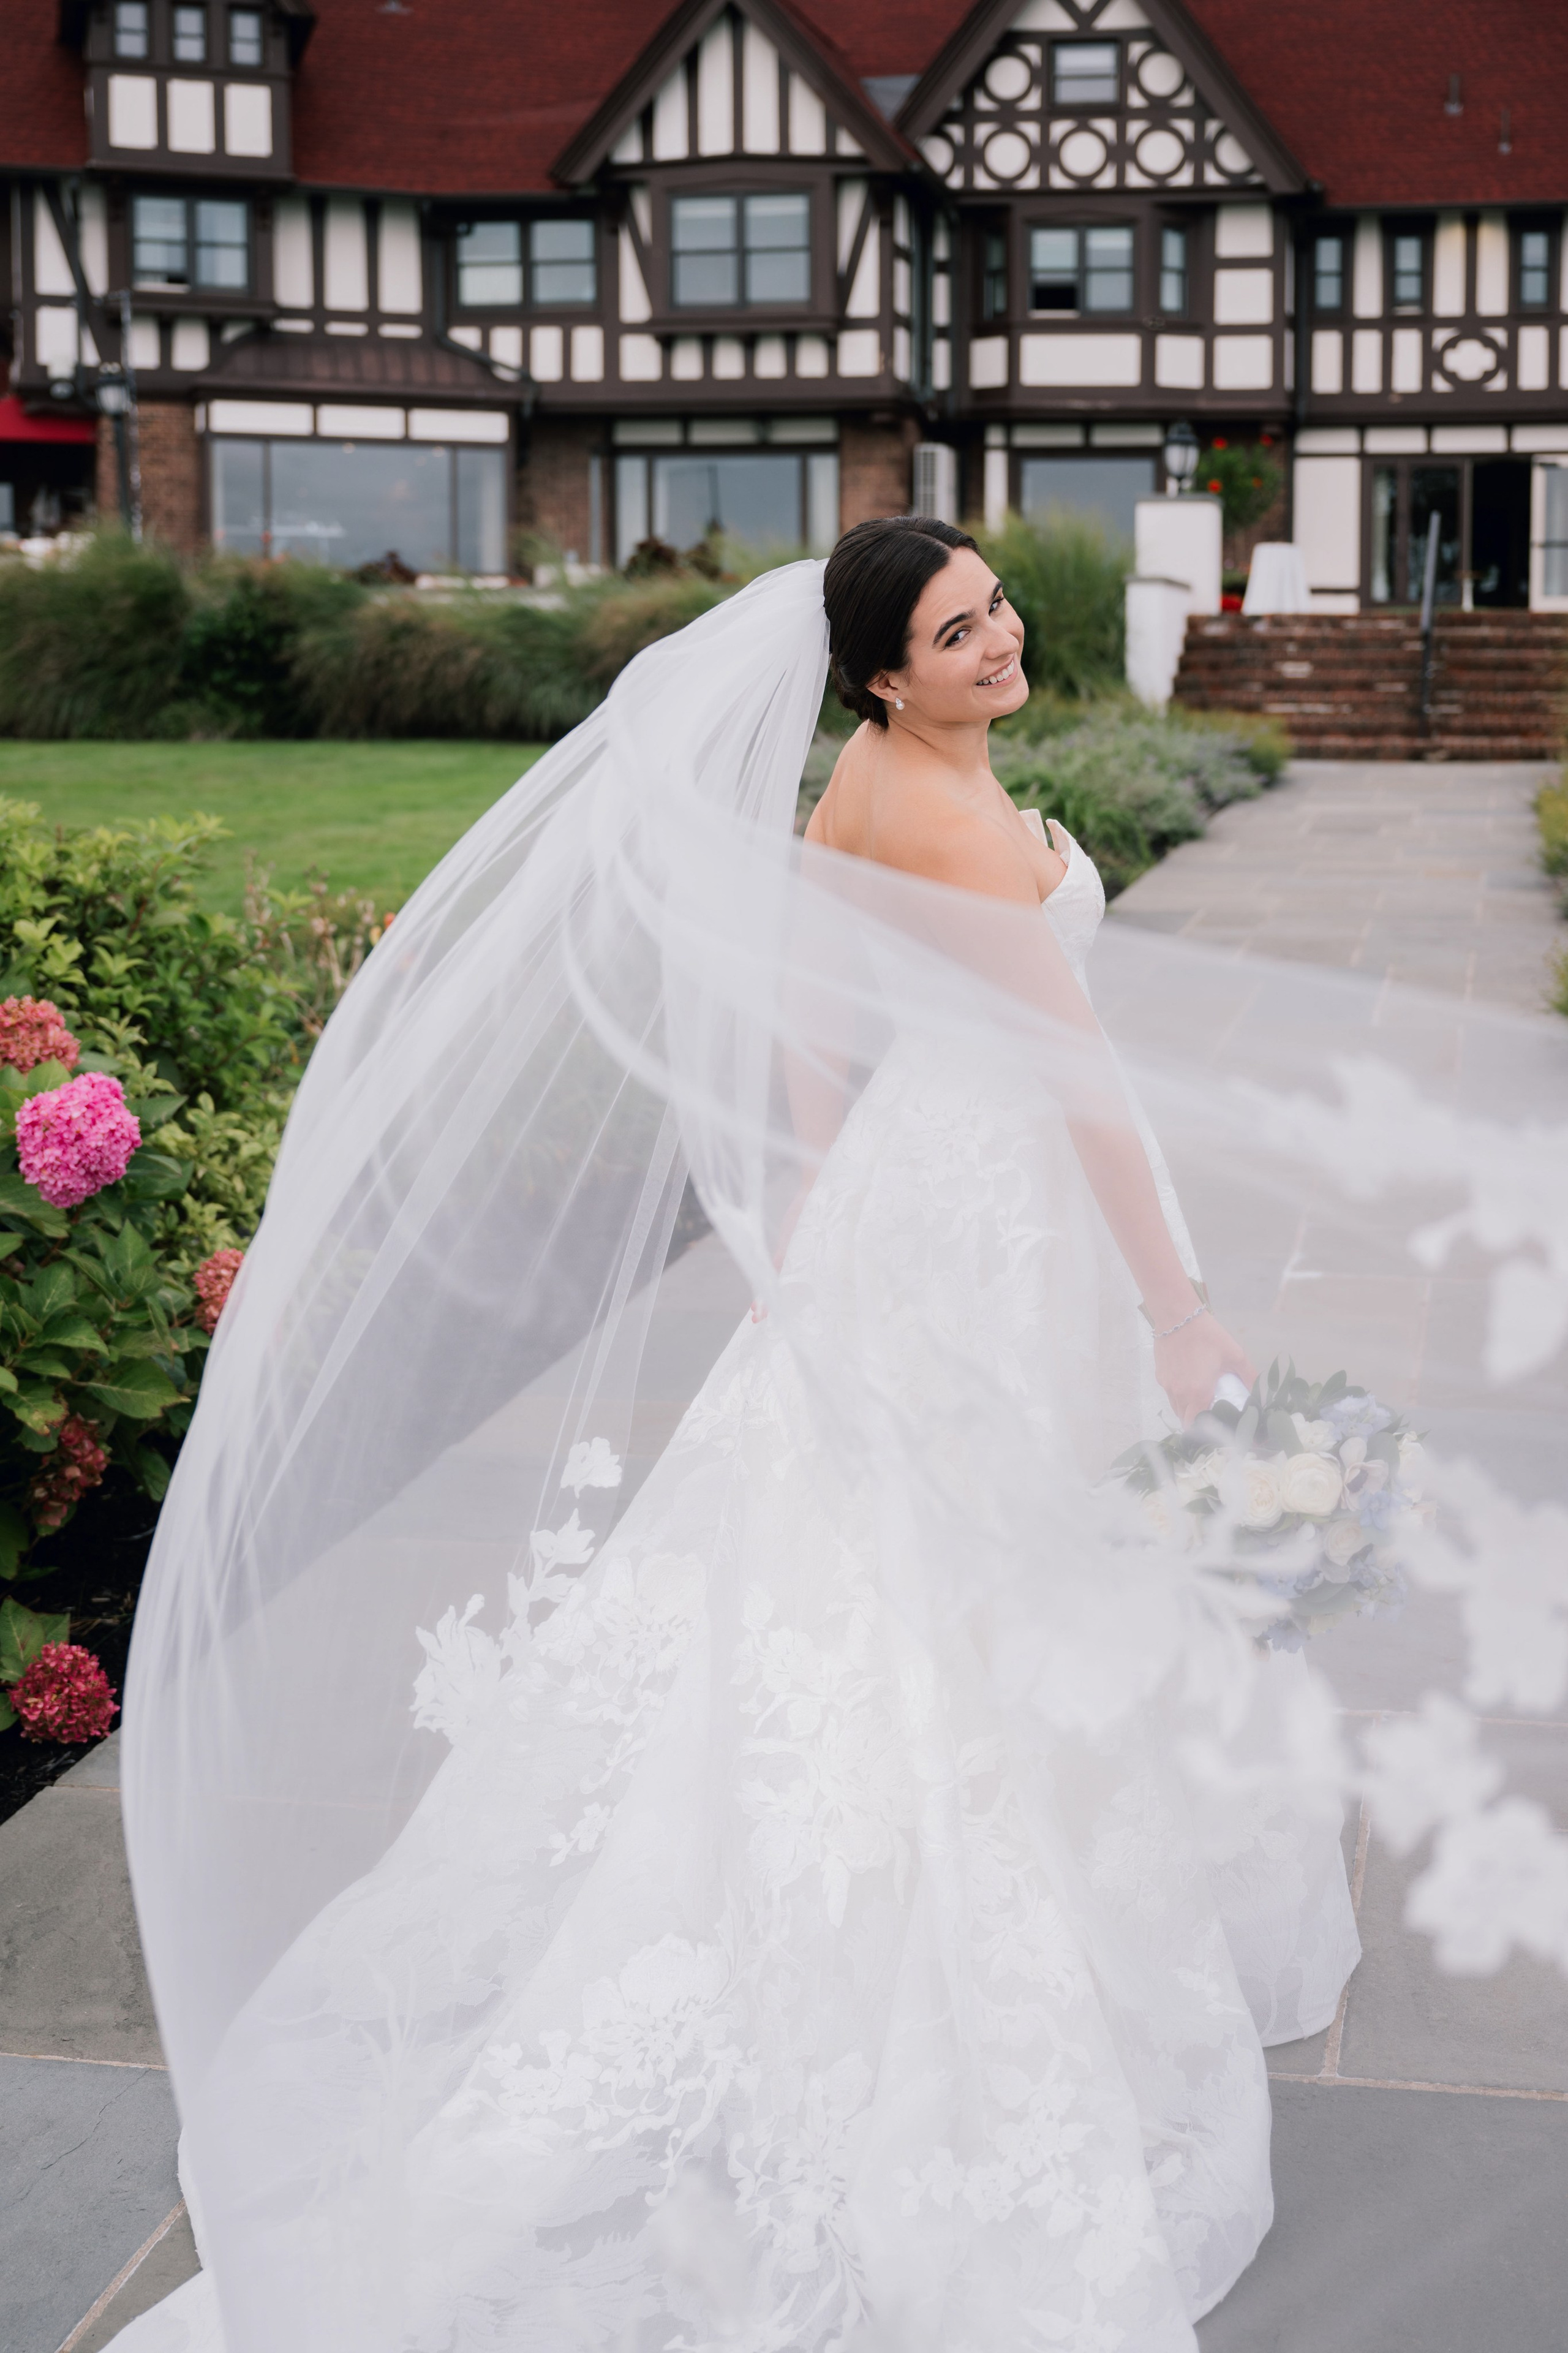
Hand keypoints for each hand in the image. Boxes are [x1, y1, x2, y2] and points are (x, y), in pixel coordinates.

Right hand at [1153, 1311, 1254, 1426]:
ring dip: (1186, 1409)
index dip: (1204, 1431)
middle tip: (1210, 1414)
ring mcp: (1167, 1385)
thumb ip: (1248, 1376)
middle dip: (1196, 1421)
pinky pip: (1170, 1392)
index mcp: (1198, 1393)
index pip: (1195, 1425)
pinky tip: (1188, 1381)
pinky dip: (1178, 1394)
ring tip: (1200, 1400)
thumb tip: (1260, 1393)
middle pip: (1184, 1419)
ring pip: (1175, 1407)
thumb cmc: (1207, 1336)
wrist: (1177, 1316)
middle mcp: (1179, 1394)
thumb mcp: (1234, 1355)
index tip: (1214, 1428)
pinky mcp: (1160, 1375)